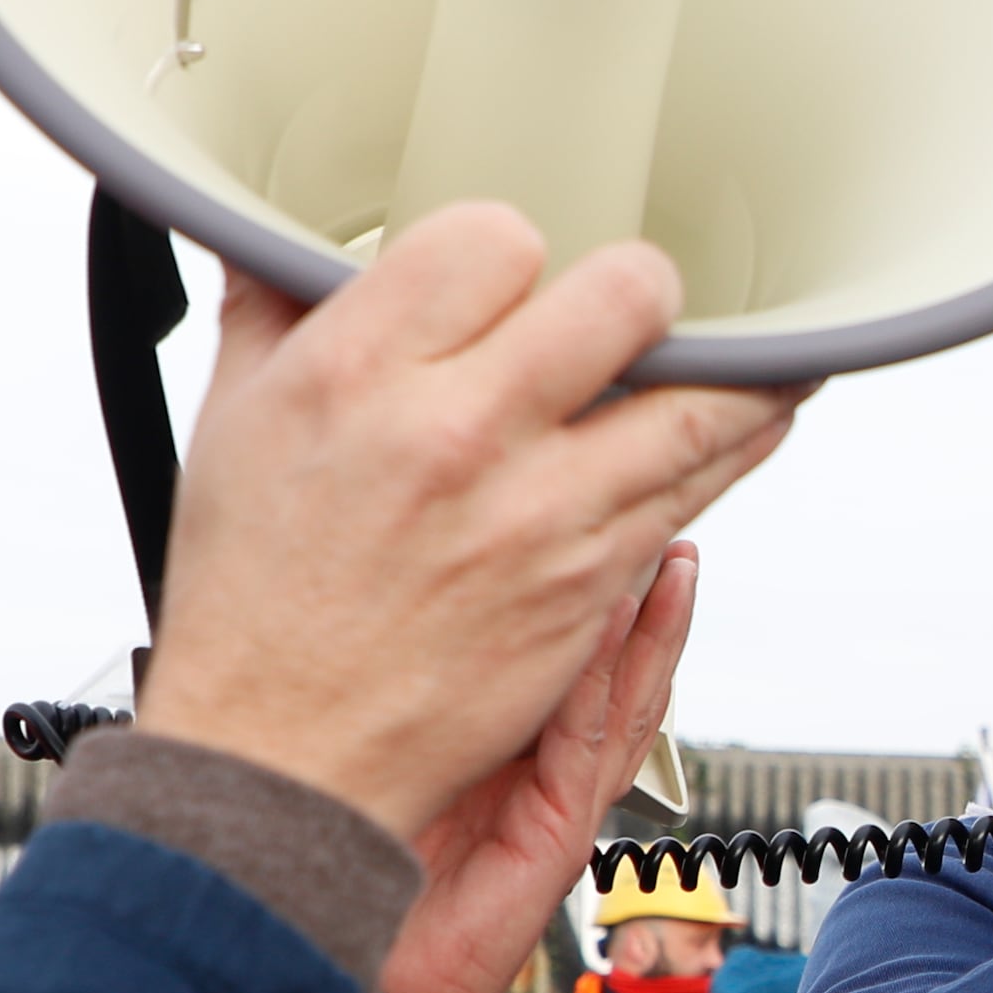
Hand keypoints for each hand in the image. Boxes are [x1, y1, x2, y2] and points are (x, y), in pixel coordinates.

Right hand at [135, 208, 804, 841]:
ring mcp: (540, 515)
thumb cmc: (254, 597)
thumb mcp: (229, 420)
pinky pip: (697, 491)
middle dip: (645, 288)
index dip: (514, 245)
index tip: (512, 274)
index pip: (496, 238)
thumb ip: (273, 308)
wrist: (283, 755)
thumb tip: (278, 237)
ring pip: (700, 403)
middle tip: (640, 302)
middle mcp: (460, 434)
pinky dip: (737, 445)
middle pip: (624, 298)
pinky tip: (756, 418)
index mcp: (359, 371)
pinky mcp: (590, 586)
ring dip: (742, 368)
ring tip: (763, 348)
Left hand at [378, 542, 701, 992]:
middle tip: (669, 525)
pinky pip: (590, 742)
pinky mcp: (554, 837)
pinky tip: (615, 618)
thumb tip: (398, 598)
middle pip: (619, 672)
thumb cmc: (344, 863)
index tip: (605, 520)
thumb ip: (410, 690)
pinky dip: (608, 678)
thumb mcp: (384, 747)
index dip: (595, 590)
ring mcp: (556, 806)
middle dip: (648, 596)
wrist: (339, 965)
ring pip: (625, 701)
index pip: (567, 655)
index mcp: (503, 748)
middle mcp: (541, 775)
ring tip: (672, 561)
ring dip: (652, 629)